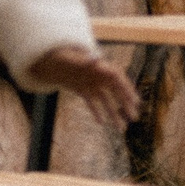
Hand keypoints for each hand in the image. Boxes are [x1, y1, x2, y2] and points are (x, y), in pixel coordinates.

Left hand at [22, 45, 142, 126]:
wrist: (49, 61)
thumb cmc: (62, 57)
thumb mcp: (73, 59)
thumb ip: (86, 61)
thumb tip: (98, 61)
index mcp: (100, 66)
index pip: (118, 78)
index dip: (127, 89)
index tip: (135, 101)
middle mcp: (98, 76)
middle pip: (115, 91)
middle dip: (125, 104)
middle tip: (134, 118)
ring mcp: (91, 84)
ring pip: (106, 100)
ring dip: (114, 113)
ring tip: (121, 128)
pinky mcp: (83, 90)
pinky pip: (92, 103)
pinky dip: (96, 112)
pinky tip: (101, 122)